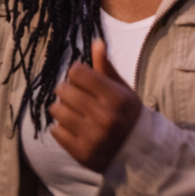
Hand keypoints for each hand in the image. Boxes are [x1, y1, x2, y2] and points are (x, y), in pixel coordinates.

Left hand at [48, 38, 142, 172]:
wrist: (139, 154)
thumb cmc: (127, 115)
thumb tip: (96, 42)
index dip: (77, 74)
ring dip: (61, 109)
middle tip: (75, 97)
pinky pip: (55, 131)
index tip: (83, 81)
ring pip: (56, 109)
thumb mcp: (122, 90)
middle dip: (66, 90)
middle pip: (63, 89)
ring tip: (73, 113)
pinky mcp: (82, 153)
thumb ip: (106, 68)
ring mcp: (93, 137)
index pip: (77, 72)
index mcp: (116, 98)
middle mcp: (105, 117)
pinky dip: (60, 128)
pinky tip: (73, 129)